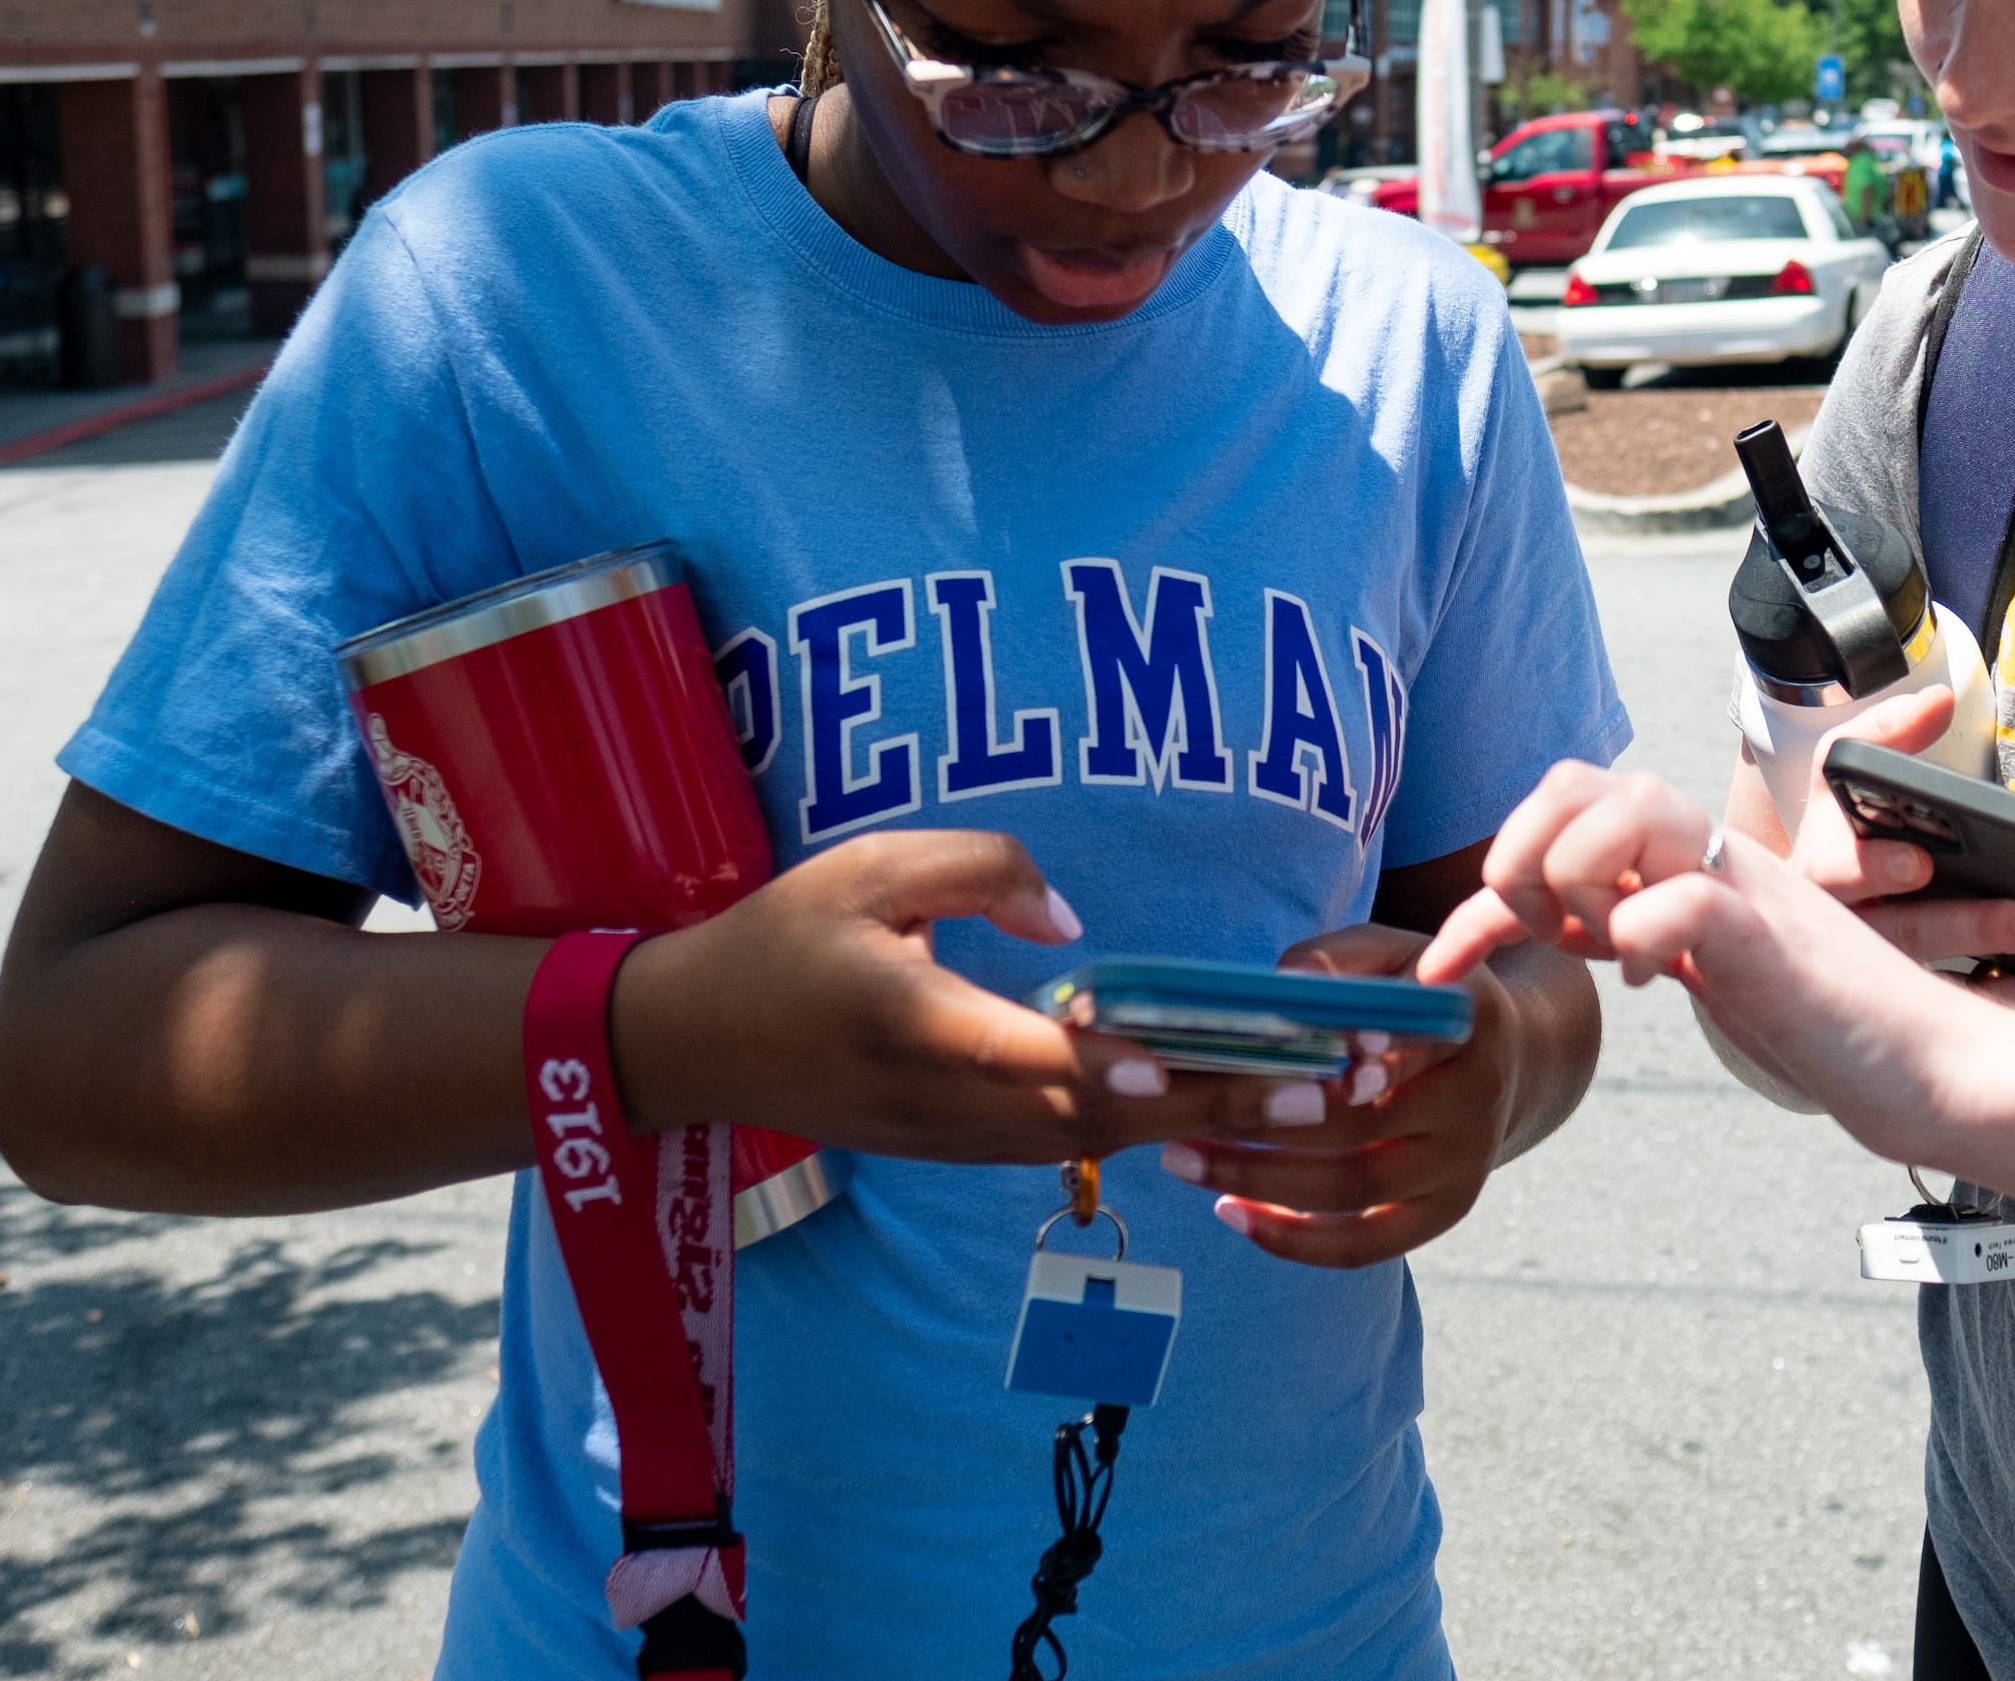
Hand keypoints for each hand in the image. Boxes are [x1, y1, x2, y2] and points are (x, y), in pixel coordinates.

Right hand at [608, 831, 1314, 1163]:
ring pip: (1093, 1138)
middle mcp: (942, 1100)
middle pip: (1094, 1113)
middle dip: (1214, 1101)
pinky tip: (1222, 1106)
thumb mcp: (870, 866)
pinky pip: (1066, 1142)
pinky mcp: (958, 1148)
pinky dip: (1147, 1128)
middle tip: (1321, 1082)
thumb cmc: (783, 936)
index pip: (1030, 1056)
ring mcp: (951, 1138)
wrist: (693, 1045)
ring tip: (1306, 1094)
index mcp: (912, 1024)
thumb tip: (1076, 924)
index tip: (1190, 1066)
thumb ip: (981, 871)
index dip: (1113, 1065)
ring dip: (1199, 1122)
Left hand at [1155, 923, 1517, 1269]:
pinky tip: (1232, 1214)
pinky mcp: (1445, 1212)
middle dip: (1267, 1122)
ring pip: (1358, 1187)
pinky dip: (1295, 1240)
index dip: (1346, 1055)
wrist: (1505, 1058)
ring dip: (1264, 1181)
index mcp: (1469, 1020)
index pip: (1409, 1041)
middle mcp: (1478, 1098)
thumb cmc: (1419, 992)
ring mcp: (1465, 1164)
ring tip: (1186, 1162)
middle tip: (1184, 1115)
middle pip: (1367, 1124)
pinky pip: (1367, 1243)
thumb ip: (1340, 958)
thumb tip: (1283, 986)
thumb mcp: (1394, 952)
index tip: (1282, 1055)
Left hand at [1419, 770, 2005, 1163]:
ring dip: (1577, 876)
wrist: (1932, 1069)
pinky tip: (1646, 982)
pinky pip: (1685, 898)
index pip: (1564, 812)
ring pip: (1630, 809)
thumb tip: (1554, 929)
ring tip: (1596, 944)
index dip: (1484, 884)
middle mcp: (1711, 856)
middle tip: (1541, 934)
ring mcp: (1745, 889)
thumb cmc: (1822, 1024)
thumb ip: (1634, 932)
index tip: (1442, 966)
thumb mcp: (1704, 969)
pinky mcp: (1775, 939)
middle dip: (1524, 854)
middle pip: (1583, 780)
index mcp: (1686, 861)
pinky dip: (1639, 935)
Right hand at [1751, 694, 2014, 1021]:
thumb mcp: (1846, 781)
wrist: (1798, 925)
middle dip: (1973, 928)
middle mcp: (1849, 937)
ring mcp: (1891, 983)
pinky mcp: (1931, 1012)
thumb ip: (1886, 735)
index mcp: (1821, 871)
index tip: (1919, 862)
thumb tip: (1937, 700)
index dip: (1873, 868)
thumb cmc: (1843, 837)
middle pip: (1906, 936)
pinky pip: (1989, 1012)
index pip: (1834, 872)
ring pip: (1953, 993)